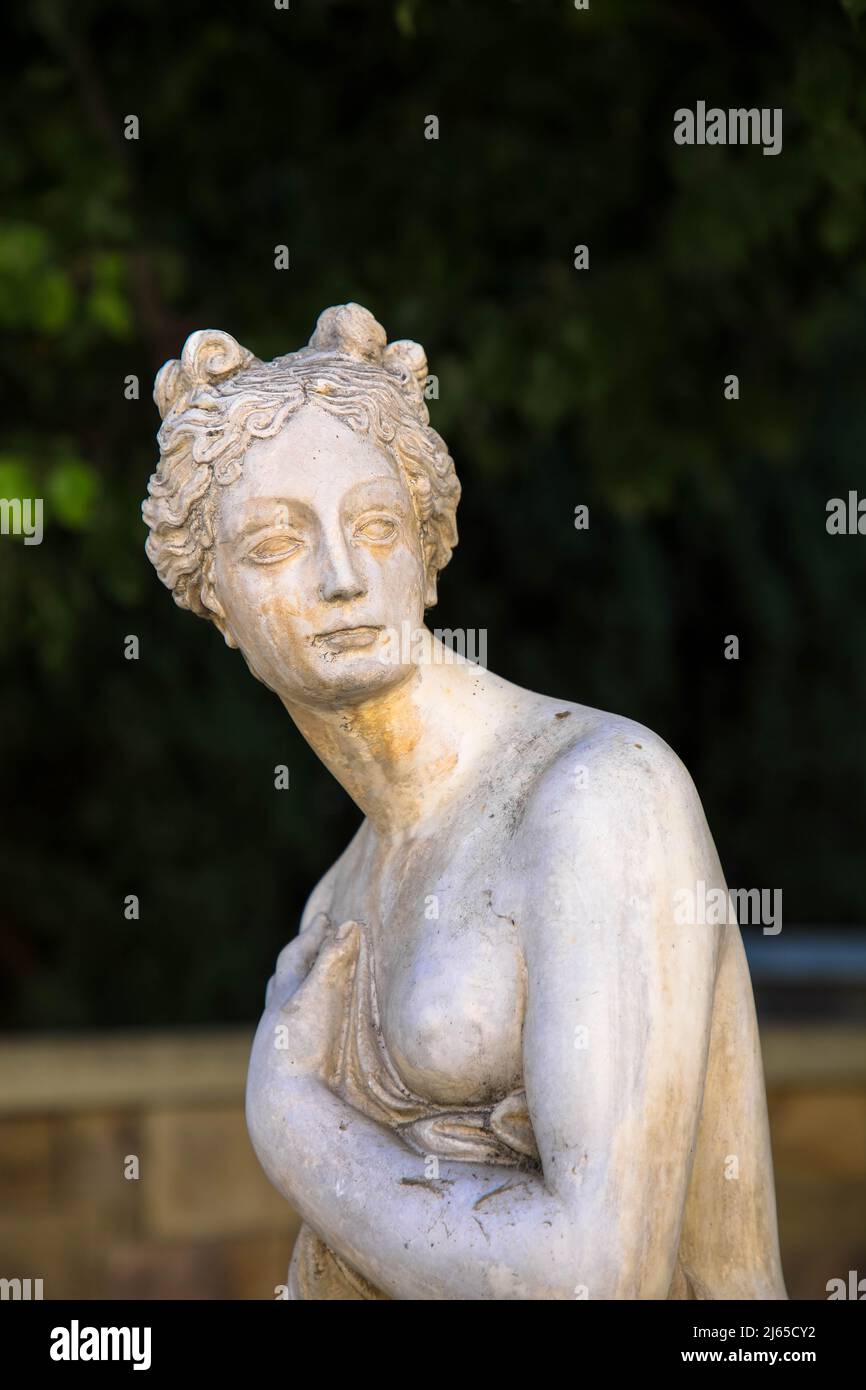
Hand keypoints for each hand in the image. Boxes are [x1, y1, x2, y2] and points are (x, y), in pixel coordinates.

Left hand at [254, 919, 361, 1086]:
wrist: (287, 1106)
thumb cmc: (304, 1045)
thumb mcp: (321, 994)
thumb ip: (334, 959)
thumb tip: (349, 924)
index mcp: (283, 998)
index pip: (294, 956)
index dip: (311, 936)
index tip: (325, 919)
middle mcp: (275, 1022)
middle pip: (282, 982)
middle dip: (299, 961)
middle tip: (314, 945)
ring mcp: (280, 1049)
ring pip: (285, 1012)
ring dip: (300, 995)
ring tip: (313, 989)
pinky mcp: (291, 1074)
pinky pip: (296, 1040)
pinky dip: (306, 1027)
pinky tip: (317, 1038)